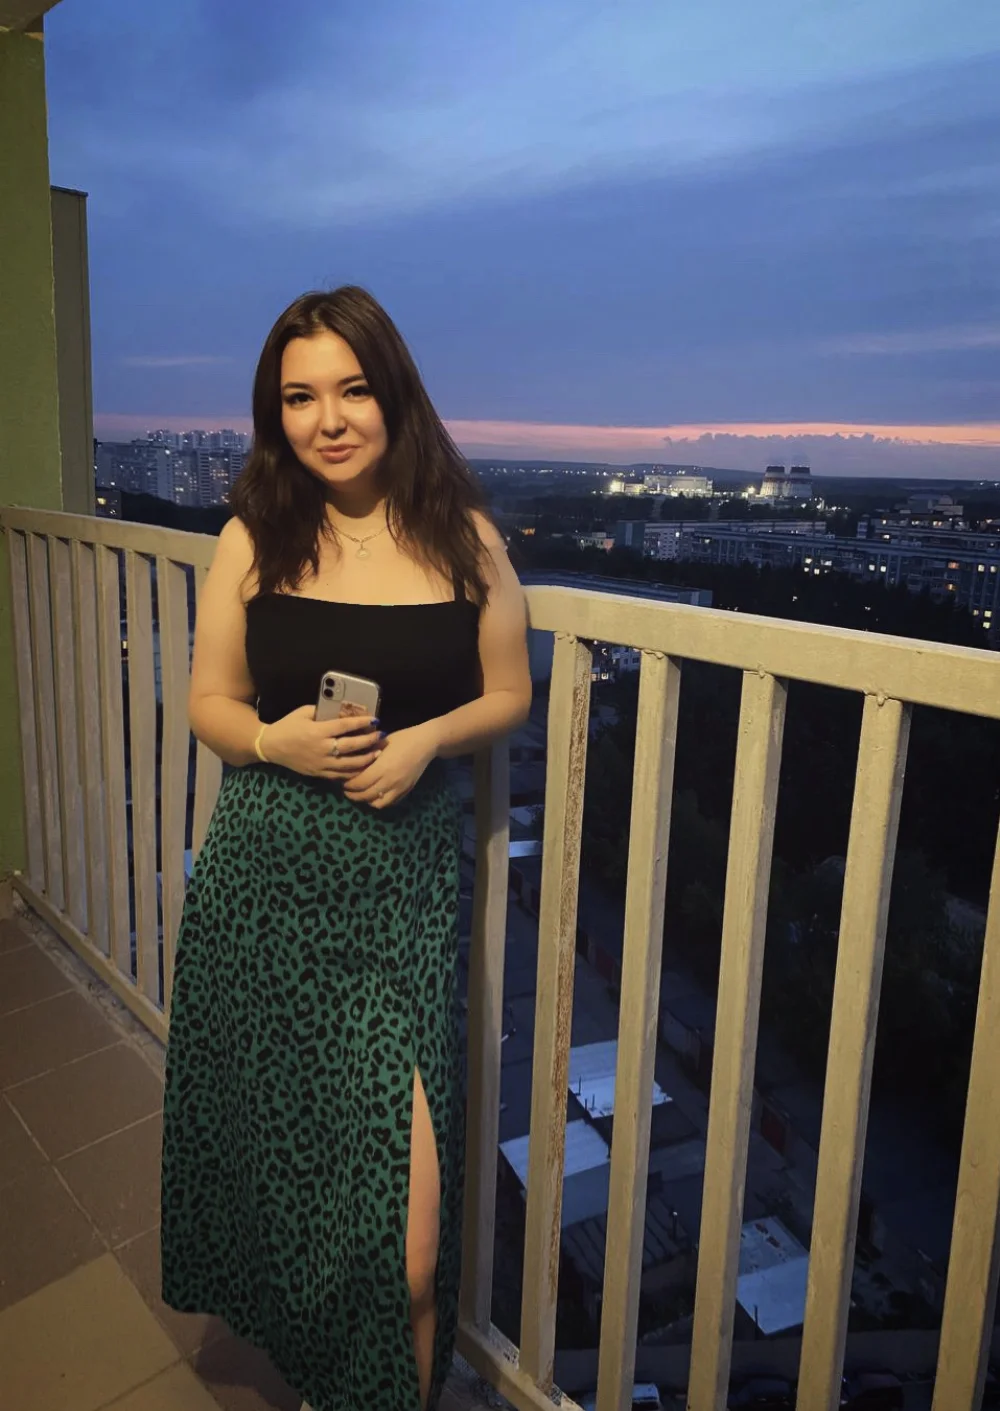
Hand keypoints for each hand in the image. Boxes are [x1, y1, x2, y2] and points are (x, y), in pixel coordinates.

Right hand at [257, 704, 385, 779]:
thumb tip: (343, 710)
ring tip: (378, 752)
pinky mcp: (319, 773)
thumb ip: (323, 711)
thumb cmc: (288, 725)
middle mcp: (321, 749)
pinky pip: (340, 776)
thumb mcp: (303, 712)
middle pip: (351, 746)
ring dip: (366, 759)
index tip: (375, 719)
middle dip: (369, 741)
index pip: (344, 726)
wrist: (271, 746)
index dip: (361, 723)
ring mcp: (321, 764)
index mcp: (317, 731)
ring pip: (349, 765)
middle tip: (381, 735)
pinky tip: (364, 767)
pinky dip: (354, 772)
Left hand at [342, 722, 439, 808]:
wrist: (426, 743)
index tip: (341, 781)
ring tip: (360, 793)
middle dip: (352, 794)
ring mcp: (399, 788)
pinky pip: (389, 803)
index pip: (358, 783)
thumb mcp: (381, 743)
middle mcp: (390, 781)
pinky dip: (379, 802)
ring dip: (365, 800)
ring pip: (376, 804)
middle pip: (365, 796)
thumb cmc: (402, 739)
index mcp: (382, 768)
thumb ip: (366, 755)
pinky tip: (374, 795)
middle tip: (346, 789)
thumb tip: (351, 763)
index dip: (347, 785)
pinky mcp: (406, 791)